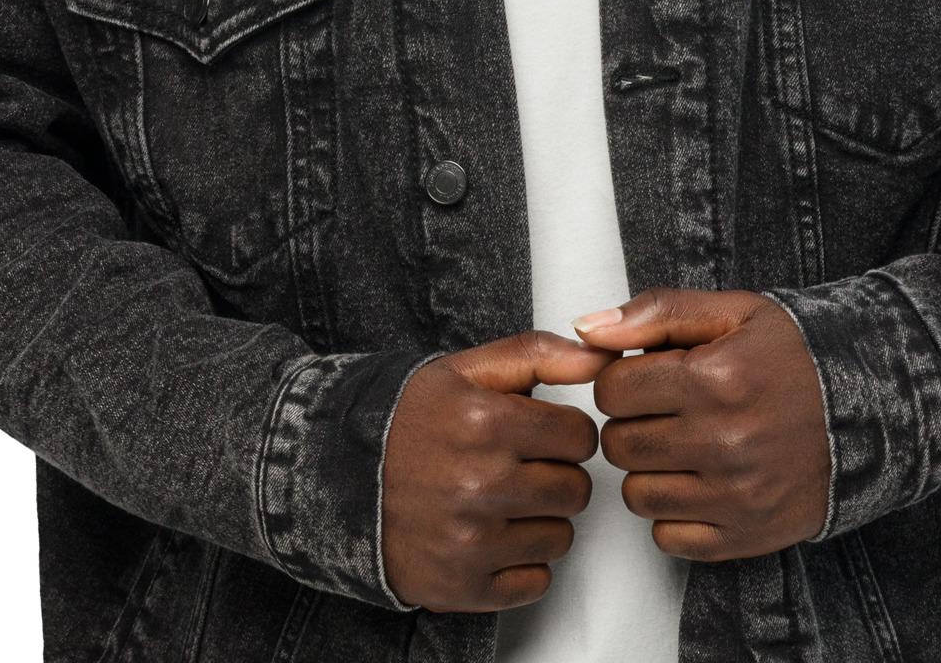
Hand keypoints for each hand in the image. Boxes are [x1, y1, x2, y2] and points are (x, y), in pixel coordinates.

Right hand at [381, 329, 611, 611]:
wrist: (338, 476)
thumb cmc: (410, 420)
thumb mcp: (467, 370)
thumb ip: (540, 353)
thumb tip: (602, 355)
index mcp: (484, 422)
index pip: (580, 435)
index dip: (564, 432)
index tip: (539, 433)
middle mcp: (478, 483)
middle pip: (575, 489)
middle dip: (555, 474)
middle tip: (519, 467)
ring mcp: (469, 541)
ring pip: (561, 537)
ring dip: (541, 520)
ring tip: (501, 500)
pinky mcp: (461, 587)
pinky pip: (536, 581)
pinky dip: (522, 563)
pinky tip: (491, 536)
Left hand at [575, 288, 830, 561]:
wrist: (869, 408)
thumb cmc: (793, 354)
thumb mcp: (732, 312)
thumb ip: (657, 312)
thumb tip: (587, 327)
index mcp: (714, 378)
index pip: (612, 389)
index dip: (620, 378)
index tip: (644, 376)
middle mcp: (724, 440)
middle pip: (619, 444)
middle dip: (631, 422)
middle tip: (663, 409)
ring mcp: (736, 494)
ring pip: (637, 493)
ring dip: (648, 469)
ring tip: (681, 444)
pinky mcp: (747, 534)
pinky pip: (668, 537)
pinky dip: (673, 512)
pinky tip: (698, 480)